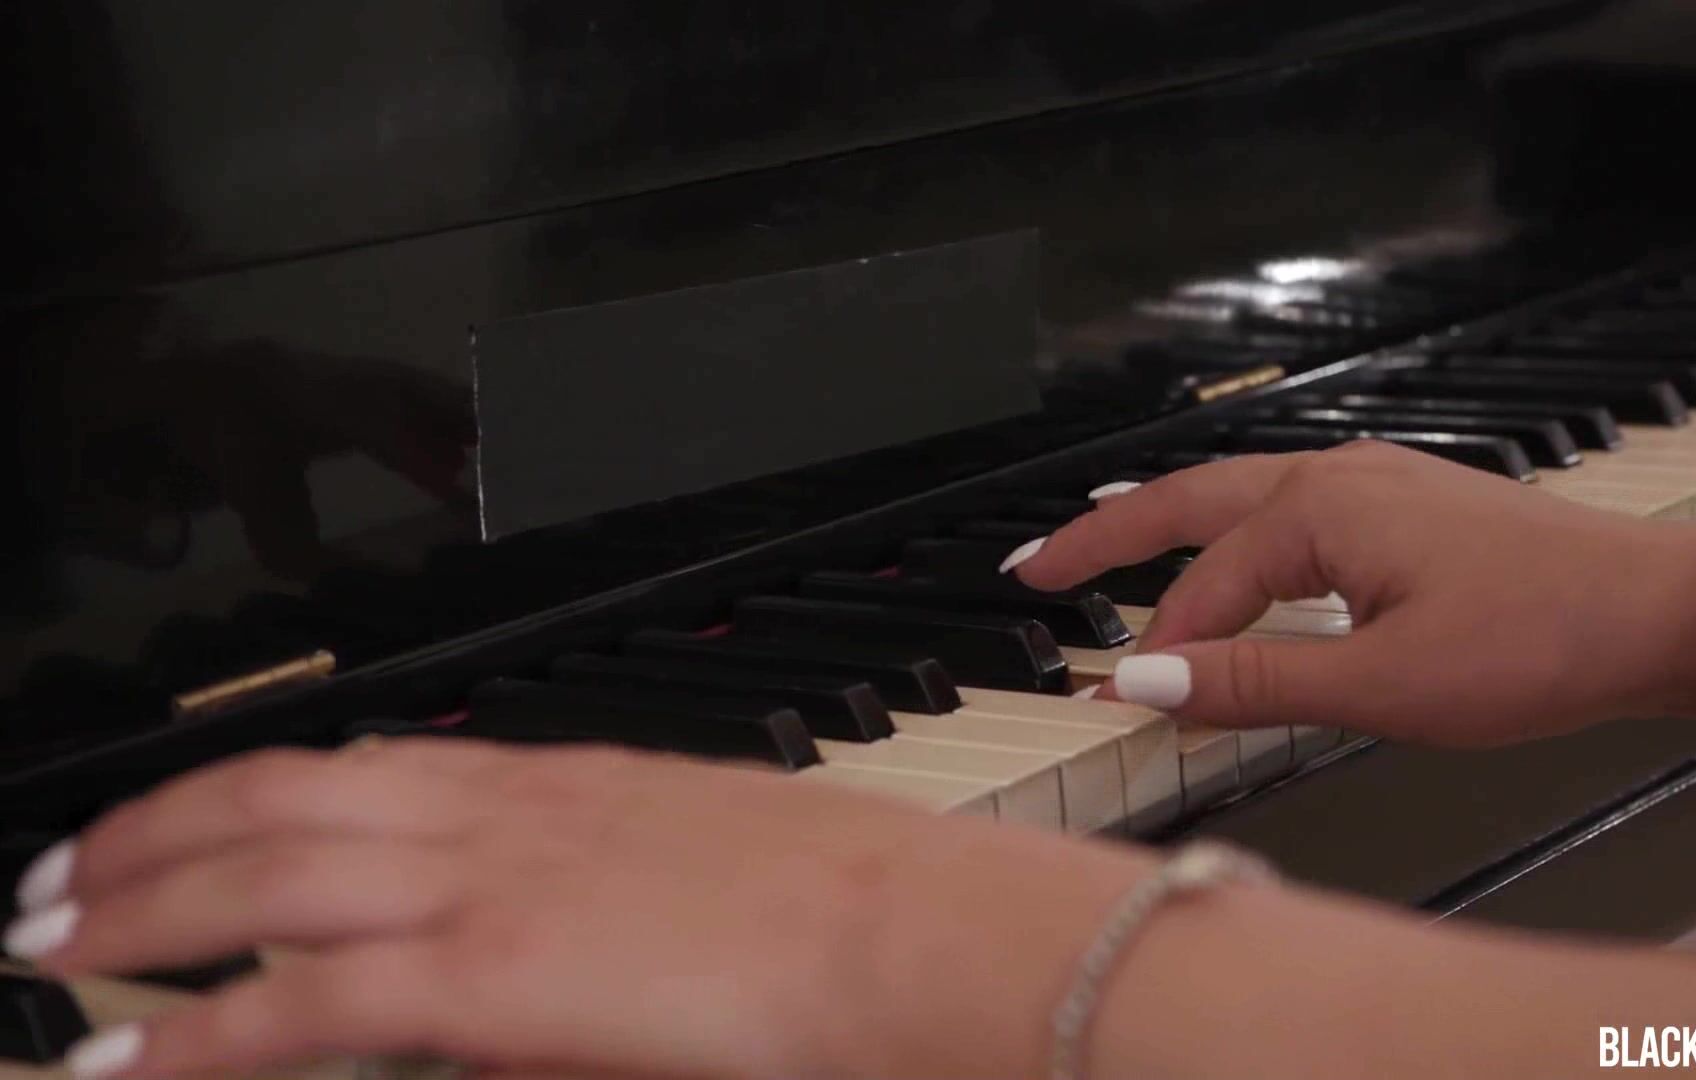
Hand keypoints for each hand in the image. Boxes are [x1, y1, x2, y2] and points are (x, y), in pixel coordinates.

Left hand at [7, 741, 1150, 1079]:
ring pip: (262, 872)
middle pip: (276, 796)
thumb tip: (504, 969)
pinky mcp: (486, 977)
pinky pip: (299, 1001)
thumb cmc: (834, 903)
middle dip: (145, 838)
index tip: (170, 822)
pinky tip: (131, 1060)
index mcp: (550, 780)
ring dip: (139, 906)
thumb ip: (579, 900)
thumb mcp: (689, 870)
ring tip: (52, 945)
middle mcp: (499, 811)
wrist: (902, 929)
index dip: (233, 789)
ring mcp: (487, 885)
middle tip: (54, 885)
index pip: (352, 763)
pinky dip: (197, 1030)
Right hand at [1014, 445, 1695, 744]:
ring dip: (1167, 522)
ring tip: (1107, 542)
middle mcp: (1340, 476)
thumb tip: (1147, 682)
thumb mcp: (1384, 684)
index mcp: (1321, 508)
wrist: (1665, 612)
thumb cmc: (1546, 639)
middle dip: (1106, 534)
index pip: (1203, 589)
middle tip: (1035, 563)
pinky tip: (1235, 557)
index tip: (1116, 702)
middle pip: (1191, 499)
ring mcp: (1379, 483)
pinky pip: (1289, 509)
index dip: (1160, 654)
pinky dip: (1233, 532)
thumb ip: (1257, 682)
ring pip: (1241, 497)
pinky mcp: (1410, 507)